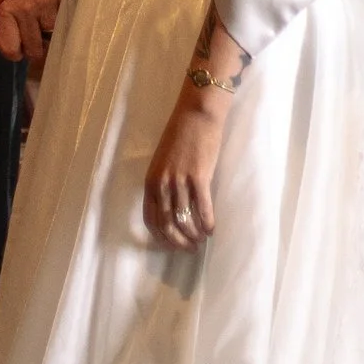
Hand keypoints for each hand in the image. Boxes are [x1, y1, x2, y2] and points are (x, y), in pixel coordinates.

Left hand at [0, 0, 70, 69]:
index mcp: (8, 9)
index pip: (10, 50)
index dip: (12, 51)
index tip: (15, 42)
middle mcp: (30, 10)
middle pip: (34, 51)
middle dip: (31, 44)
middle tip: (29, 29)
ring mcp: (51, 4)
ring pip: (52, 38)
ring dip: (47, 31)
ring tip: (42, 14)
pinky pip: (66, 21)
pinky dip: (60, 17)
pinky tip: (54, 4)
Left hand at [144, 85, 229, 249]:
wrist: (196, 115)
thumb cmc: (180, 136)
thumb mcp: (163, 162)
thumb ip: (163, 184)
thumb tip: (171, 209)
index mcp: (151, 181)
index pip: (151, 219)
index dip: (161, 238)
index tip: (172, 246)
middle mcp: (162, 184)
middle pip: (167, 224)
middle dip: (178, 241)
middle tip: (190, 249)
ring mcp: (180, 181)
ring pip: (185, 219)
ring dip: (194, 235)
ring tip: (201, 241)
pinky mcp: (199, 177)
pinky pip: (202, 208)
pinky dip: (207, 223)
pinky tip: (212, 229)